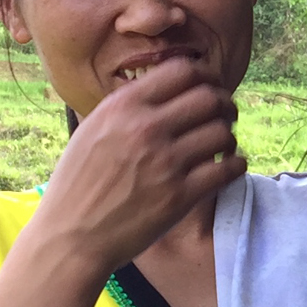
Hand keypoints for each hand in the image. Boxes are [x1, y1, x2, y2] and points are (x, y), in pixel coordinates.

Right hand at [36, 65, 245, 280]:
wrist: (71, 236)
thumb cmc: (78, 183)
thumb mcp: (93, 129)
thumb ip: (128, 106)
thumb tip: (162, 85)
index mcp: (124, 106)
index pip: (183, 70)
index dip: (205, 75)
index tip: (210, 86)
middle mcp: (146, 128)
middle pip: (210, 97)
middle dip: (224, 103)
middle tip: (224, 114)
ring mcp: (165, 163)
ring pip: (222, 132)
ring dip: (228, 135)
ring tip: (223, 143)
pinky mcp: (180, 196)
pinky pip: (228, 169)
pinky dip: (235, 164)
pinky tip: (229, 166)